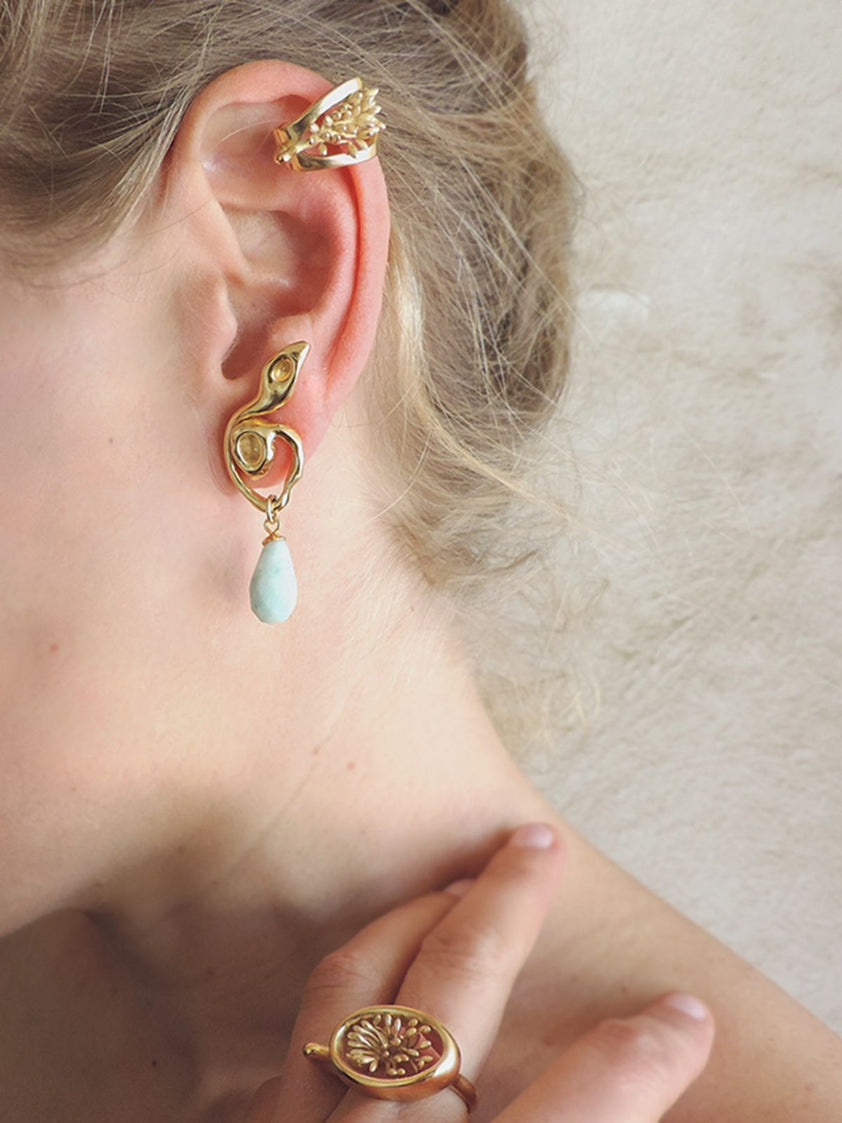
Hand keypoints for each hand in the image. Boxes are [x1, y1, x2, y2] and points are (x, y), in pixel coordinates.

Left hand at [244, 823, 714, 1120]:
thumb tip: (609, 1098)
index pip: (592, 1099)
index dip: (650, 1055)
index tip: (686, 1018)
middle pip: (455, 978)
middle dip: (508, 900)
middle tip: (541, 843)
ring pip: (351, 983)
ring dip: (409, 920)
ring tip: (451, 884)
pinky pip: (290, 1045)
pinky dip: (337, 1003)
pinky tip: (363, 983)